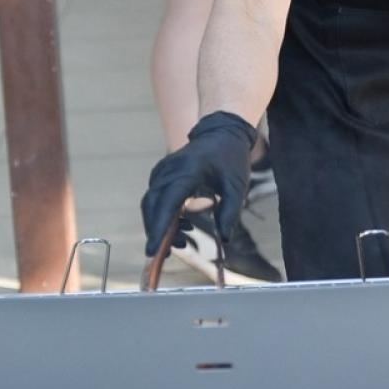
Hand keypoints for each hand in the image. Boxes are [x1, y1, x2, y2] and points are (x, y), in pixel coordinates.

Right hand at [141, 111, 254, 256]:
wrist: (221, 134)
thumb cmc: (230, 159)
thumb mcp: (236, 187)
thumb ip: (230, 213)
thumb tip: (225, 240)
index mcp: (187, 171)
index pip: (167, 204)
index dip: (159, 229)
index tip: (152, 251)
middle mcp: (168, 170)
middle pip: (152, 206)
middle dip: (156, 232)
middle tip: (166, 255)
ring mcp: (162, 171)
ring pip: (151, 204)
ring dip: (161, 226)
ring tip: (184, 242)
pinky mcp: (162, 174)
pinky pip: (156, 198)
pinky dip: (164, 216)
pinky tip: (184, 226)